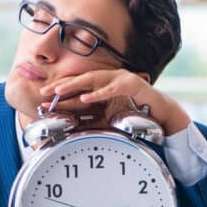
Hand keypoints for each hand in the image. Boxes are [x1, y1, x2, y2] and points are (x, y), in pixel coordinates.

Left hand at [39, 69, 190, 135]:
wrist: (161, 113)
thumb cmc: (136, 113)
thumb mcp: (109, 119)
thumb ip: (93, 120)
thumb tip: (73, 128)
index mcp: (104, 84)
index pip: (79, 85)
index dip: (62, 90)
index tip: (44, 97)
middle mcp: (111, 78)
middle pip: (82, 79)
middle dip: (62, 85)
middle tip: (45, 91)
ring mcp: (122, 79)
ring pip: (94, 79)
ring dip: (75, 84)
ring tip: (59, 91)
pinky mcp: (133, 84)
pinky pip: (113, 88)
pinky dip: (99, 93)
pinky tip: (86, 97)